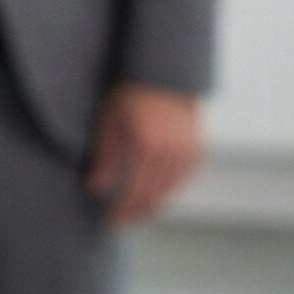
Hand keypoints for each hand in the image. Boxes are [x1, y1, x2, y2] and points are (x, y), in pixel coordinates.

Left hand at [86, 83, 202, 223]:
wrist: (162, 71)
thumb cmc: (128, 92)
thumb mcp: (109, 120)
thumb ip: (104, 157)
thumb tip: (95, 190)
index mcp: (146, 146)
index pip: (134, 193)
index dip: (122, 212)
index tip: (109, 221)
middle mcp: (170, 151)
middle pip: (153, 197)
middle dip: (135, 213)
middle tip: (120, 222)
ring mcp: (188, 150)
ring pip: (170, 191)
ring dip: (152, 205)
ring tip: (135, 212)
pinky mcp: (198, 147)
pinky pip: (182, 179)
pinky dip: (168, 191)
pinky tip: (155, 195)